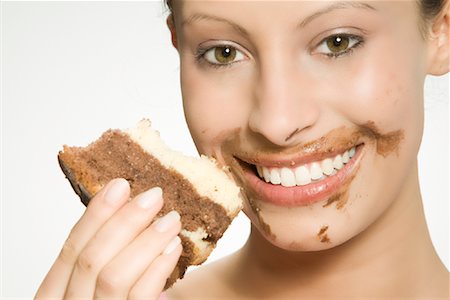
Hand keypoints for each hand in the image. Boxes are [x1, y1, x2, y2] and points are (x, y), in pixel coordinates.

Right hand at [35, 178, 181, 298]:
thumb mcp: (92, 290)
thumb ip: (102, 262)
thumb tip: (127, 216)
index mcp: (54, 296)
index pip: (70, 249)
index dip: (96, 214)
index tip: (119, 185)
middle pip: (91, 259)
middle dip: (124, 221)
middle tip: (153, 195)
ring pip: (113, 276)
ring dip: (144, 241)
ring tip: (171, 219)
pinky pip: (139, 298)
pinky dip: (157, 269)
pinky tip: (173, 247)